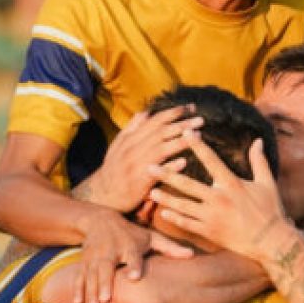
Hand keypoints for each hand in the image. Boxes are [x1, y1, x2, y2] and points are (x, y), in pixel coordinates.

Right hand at [76, 208, 192, 302]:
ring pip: (91, 274)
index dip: (133, 265)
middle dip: (105, 283)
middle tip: (107, 300)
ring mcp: (95, 257)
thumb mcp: (151, 237)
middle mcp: (111, 251)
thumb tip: (192, 255)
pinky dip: (78, 289)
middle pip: (107, 267)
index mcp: (129, 245)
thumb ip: (170, 248)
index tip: (134, 277)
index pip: (132, 255)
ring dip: (91, 291)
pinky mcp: (84, 261)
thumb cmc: (131, 233)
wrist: (100, 221)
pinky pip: (79, 276)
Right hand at [87, 106, 203, 212]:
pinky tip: (184, 162)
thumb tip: (146, 112)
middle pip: (161, 132)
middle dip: (182, 124)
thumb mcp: (119, 145)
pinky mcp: (139, 182)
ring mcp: (136, 165)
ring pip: (161, 149)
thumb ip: (132, 128)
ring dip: (181, 141)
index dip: (174, 112)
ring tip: (199, 135)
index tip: (191, 107)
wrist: (102, 195)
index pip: (155, 120)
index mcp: (130, 138)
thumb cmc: (114, 169)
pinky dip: (170, 167)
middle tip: (201, 119)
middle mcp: (133, 149)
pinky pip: (156, 173)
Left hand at [149, 134, 290, 262]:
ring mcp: (212, 217)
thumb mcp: (267, 183)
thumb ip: (259, 161)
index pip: (211, 160)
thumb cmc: (270, 211)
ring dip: (166, 198)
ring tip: (151, 191)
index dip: (197, 145)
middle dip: (167, 174)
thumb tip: (258, 141)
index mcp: (232, 183)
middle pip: (187, 184)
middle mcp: (219, 199)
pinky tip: (163, 213)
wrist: (272, 242)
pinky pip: (188, 225)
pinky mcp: (210, 232)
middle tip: (149, 166)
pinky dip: (175, 219)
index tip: (184, 133)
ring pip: (183, 206)